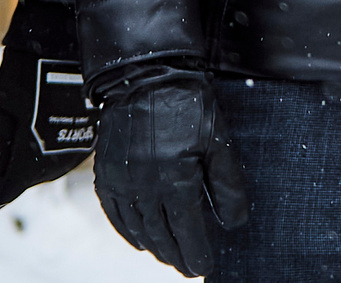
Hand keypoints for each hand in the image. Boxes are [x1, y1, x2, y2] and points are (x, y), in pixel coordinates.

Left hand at [0, 0, 93, 210]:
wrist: (69, 38)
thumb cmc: (29, 70)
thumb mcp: (3, 109)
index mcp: (34, 154)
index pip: (13, 186)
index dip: (0, 195)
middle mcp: (62, 155)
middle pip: (34, 178)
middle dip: (17, 175)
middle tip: (2, 169)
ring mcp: (82, 142)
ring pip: (53, 167)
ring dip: (36, 164)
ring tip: (22, 147)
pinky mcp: (94, 129)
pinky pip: (69, 152)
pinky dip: (53, 151)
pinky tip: (44, 137)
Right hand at [93, 74, 249, 276]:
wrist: (147, 76)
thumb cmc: (189, 106)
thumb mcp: (218, 142)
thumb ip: (227, 186)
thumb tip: (235, 223)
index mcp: (176, 181)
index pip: (186, 231)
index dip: (195, 253)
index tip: (204, 268)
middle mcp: (145, 188)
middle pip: (161, 235)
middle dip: (176, 255)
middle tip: (187, 267)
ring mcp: (121, 183)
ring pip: (138, 229)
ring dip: (154, 247)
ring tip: (168, 256)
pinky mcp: (105, 175)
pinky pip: (115, 215)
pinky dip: (128, 232)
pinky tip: (139, 239)